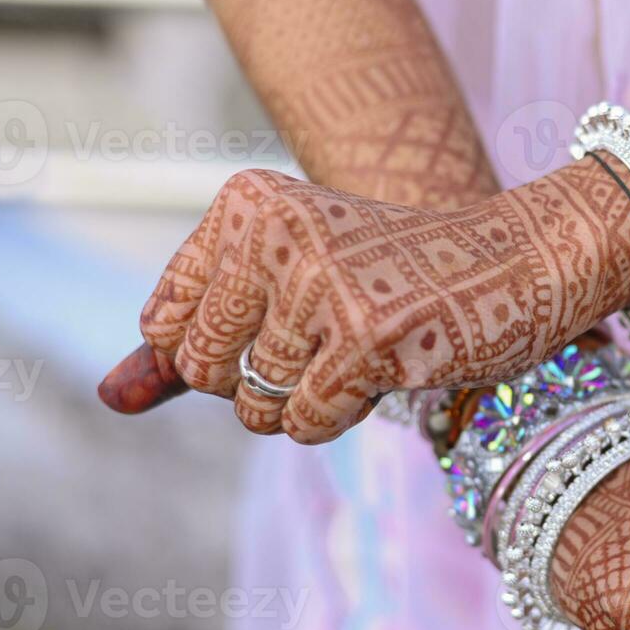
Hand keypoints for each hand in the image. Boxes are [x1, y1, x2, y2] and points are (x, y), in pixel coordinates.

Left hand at [101, 160, 629, 442]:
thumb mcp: (288, 287)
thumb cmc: (397, 277)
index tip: (286, 319)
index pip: (166, 323)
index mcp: (246, 206)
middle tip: (326, 339)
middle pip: (201, 369)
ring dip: (304, 404)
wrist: (520, 260)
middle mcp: (274, 233)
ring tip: (359, 352)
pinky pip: (305, 423)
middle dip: (257, 382)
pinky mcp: (366, 337)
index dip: (222, 350)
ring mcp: (320, 285)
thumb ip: (193, 340)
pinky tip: (386, 368)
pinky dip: (340, 416)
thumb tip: (108, 401)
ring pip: (251, 406)